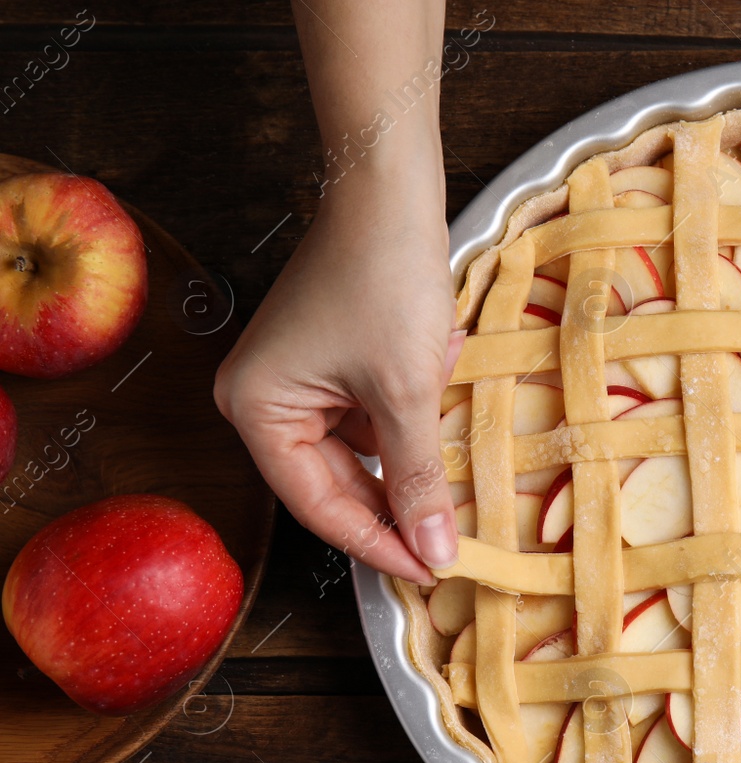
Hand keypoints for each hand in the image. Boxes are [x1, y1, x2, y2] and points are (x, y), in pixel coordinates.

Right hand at [213, 173, 459, 583]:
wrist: (390, 189)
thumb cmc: (385, 280)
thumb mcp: (407, 392)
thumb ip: (418, 478)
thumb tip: (434, 552)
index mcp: (257, 412)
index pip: (320, 507)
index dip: (379, 545)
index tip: (431, 572)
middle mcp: (264, 400)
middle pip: (338, 484)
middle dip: (400, 508)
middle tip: (454, 546)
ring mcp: (298, 380)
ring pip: (363, 453)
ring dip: (413, 462)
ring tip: (460, 476)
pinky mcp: (332, 360)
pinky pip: (374, 416)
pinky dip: (413, 420)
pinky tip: (444, 392)